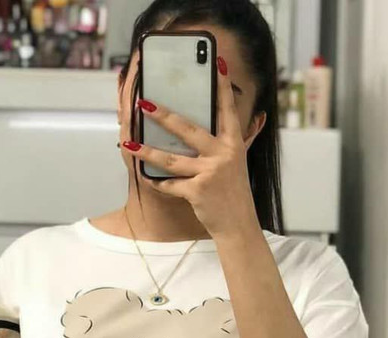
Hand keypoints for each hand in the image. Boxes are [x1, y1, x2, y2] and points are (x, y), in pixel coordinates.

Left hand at [121, 57, 259, 239]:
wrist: (238, 225)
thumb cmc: (234, 192)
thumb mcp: (239, 161)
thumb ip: (241, 138)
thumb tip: (258, 116)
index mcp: (234, 143)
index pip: (226, 109)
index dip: (222, 86)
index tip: (216, 62)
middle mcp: (223, 155)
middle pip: (188, 130)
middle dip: (164, 116)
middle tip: (145, 103)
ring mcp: (209, 173)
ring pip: (171, 159)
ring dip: (147, 152)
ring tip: (128, 143)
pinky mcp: (197, 192)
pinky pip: (170, 185)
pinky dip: (156, 182)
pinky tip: (143, 176)